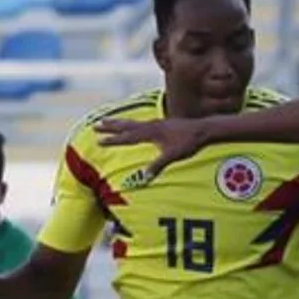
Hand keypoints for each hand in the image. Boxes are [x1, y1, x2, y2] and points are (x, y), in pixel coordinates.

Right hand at [91, 117, 208, 182]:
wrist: (203, 130)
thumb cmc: (189, 142)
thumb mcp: (173, 156)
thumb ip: (158, 165)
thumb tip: (145, 176)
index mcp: (151, 132)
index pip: (128, 137)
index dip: (113, 140)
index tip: (99, 141)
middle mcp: (151, 125)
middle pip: (126, 126)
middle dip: (110, 127)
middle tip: (96, 126)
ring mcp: (156, 123)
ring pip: (133, 122)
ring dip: (119, 122)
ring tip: (107, 121)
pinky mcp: (162, 124)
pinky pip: (141, 123)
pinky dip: (131, 123)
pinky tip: (132, 126)